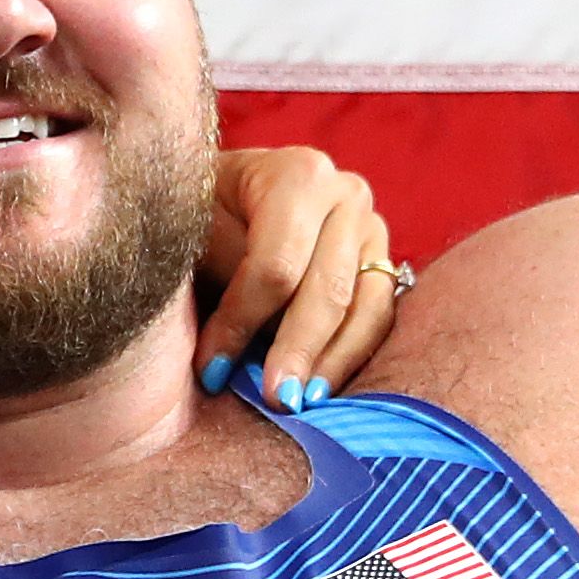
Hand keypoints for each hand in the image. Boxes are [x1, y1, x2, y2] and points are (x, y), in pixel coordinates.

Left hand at [195, 145, 409, 406]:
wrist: (226, 193)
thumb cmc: (201, 211)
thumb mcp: (195, 227)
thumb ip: (222, 273)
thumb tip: (229, 350)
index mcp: (298, 174)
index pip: (276, 263)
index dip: (242, 321)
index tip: (211, 370)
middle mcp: (346, 194)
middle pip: (329, 288)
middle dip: (296, 350)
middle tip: (276, 401)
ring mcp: (372, 228)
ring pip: (365, 307)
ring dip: (332, 363)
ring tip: (301, 404)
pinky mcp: (382, 262)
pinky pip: (379, 317)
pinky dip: (350, 357)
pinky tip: (322, 389)